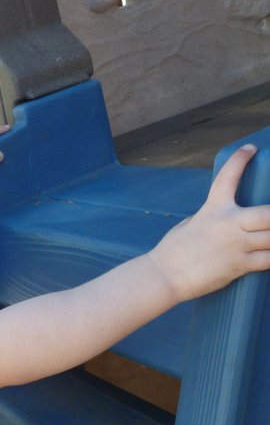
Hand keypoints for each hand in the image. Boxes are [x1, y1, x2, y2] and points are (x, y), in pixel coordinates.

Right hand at [149, 144, 269, 301]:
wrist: (165, 275)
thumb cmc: (174, 250)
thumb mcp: (193, 223)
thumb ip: (215, 217)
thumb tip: (233, 219)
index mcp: (213, 208)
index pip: (229, 176)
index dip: (241, 159)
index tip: (251, 149)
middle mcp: (229, 224)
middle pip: (269, 214)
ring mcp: (236, 245)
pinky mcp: (239, 265)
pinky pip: (268, 259)